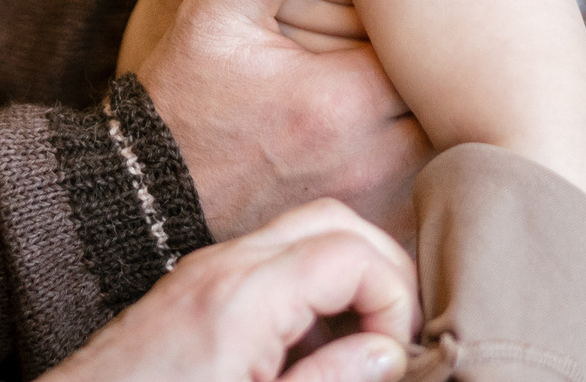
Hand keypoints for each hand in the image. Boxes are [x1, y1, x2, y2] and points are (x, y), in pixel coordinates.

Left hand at [41, 200, 416, 381]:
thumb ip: (329, 381)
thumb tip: (387, 352)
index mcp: (243, 297)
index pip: (353, 252)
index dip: (394, 300)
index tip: (393, 357)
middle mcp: (221, 266)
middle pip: (333, 220)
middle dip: (380, 270)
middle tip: (392, 340)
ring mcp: (202, 271)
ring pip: (301, 235)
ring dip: (344, 279)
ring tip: (354, 352)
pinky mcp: (190, 289)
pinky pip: (266, 263)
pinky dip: (305, 289)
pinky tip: (306, 352)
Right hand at [138, 0, 432, 241]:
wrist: (153, 195)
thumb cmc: (184, 96)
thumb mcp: (216, 14)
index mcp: (341, 97)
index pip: (434, 51)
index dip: (443, 21)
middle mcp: (369, 156)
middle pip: (455, 105)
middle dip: (454, 68)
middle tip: (451, 30)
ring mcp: (372, 197)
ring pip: (449, 152)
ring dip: (448, 114)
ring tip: (444, 74)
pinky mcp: (366, 222)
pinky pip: (428, 195)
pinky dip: (433, 164)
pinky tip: (421, 130)